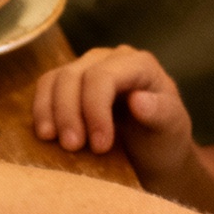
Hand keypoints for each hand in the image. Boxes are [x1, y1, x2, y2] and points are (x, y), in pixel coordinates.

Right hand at [31, 45, 193, 173]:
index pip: (104, 76)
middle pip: (74, 76)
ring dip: (49, 112)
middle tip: (72, 147)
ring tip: (53, 141)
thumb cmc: (163, 140)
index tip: (99, 146)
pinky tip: (46, 134)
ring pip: (53, 80)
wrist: (151, 153)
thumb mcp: (172, 129)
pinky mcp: (67, 84)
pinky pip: (44, 89)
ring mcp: (85, 68)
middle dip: (69, 113)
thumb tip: (137, 101)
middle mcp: (108, 59)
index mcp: (138, 64)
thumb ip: (161, 113)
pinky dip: (41, 111)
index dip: (94, 109)